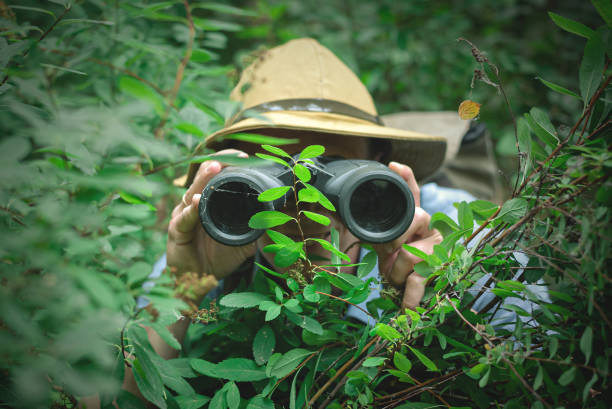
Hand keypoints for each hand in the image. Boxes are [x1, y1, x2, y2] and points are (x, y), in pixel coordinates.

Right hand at [166, 149, 257, 282]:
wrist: (196, 281)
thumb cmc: (216, 256)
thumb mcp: (241, 241)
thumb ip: (256, 229)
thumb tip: (276, 220)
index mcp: (208, 202)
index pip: (215, 177)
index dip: (227, 164)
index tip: (243, 155)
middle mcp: (193, 204)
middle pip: (203, 179)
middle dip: (216, 164)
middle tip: (232, 155)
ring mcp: (183, 216)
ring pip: (192, 194)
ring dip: (203, 180)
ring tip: (213, 167)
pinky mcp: (176, 233)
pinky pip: (184, 220)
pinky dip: (191, 211)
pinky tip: (196, 202)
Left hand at [370, 162, 441, 309]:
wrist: (415, 292)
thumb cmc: (399, 264)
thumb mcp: (385, 246)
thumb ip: (376, 234)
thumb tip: (345, 221)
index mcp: (413, 219)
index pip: (412, 193)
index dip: (406, 177)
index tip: (394, 165)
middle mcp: (428, 228)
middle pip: (416, 218)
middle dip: (395, 239)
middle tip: (387, 255)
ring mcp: (437, 249)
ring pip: (413, 253)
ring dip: (396, 272)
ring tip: (394, 278)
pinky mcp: (439, 271)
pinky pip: (420, 281)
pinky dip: (410, 297)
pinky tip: (407, 309)